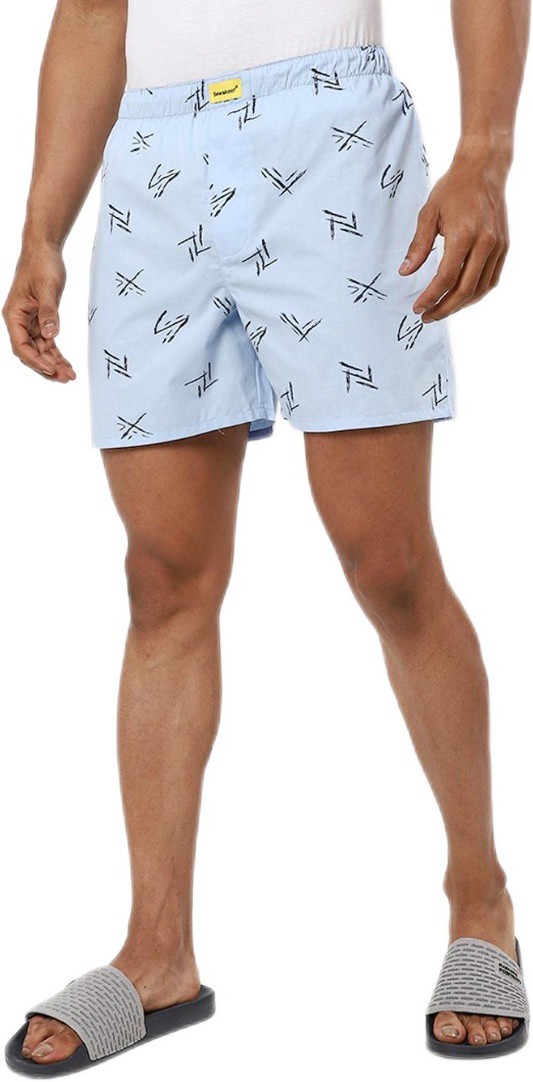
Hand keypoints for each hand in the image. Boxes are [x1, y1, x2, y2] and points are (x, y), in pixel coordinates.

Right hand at [2, 242, 75, 381]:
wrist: (44, 250)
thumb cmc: (41, 264)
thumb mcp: (47, 288)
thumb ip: (49, 312)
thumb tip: (51, 335)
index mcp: (14, 315)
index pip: (21, 346)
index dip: (35, 360)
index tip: (51, 369)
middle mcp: (19, 322)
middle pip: (30, 352)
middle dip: (47, 367)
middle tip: (66, 378)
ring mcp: (29, 323)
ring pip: (40, 350)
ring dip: (53, 363)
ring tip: (69, 375)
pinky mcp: (40, 320)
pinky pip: (47, 343)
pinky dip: (56, 354)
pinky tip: (67, 365)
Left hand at [399, 147, 509, 322]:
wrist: (483, 169)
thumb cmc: (454, 188)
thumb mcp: (429, 214)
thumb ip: (418, 246)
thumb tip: (406, 272)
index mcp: (464, 235)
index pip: (446, 278)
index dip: (431, 297)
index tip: (418, 307)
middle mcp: (485, 243)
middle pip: (464, 290)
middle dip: (444, 308)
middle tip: (427, 316)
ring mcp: (497, 246)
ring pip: (480, 289)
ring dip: (460, 304)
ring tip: (441, 309)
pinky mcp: (503, 247)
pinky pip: (491, 279)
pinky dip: (475, 293)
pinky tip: (461, 297)